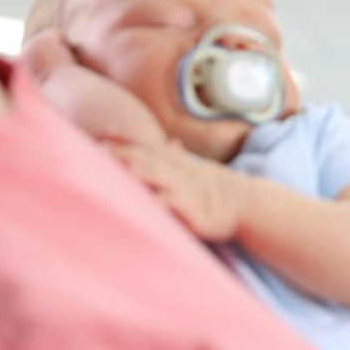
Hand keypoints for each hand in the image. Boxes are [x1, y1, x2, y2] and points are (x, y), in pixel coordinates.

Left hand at [109, 139, 252, 240]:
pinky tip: (153, 203)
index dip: (128, 142)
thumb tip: (170, 142)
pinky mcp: (197, 214)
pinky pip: (179, 207)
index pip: (149, 149)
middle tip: (100, 150)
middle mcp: (181, 174)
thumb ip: (179, 157)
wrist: (248, 203)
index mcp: (178, 165)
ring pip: (163, 179)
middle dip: (126, 155)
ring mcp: (189, 192)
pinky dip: (166, 203)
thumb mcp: (198, 170)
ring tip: (125, 169)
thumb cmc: (217, 189)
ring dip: (144, 173)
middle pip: (149, 161)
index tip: (105, 135)